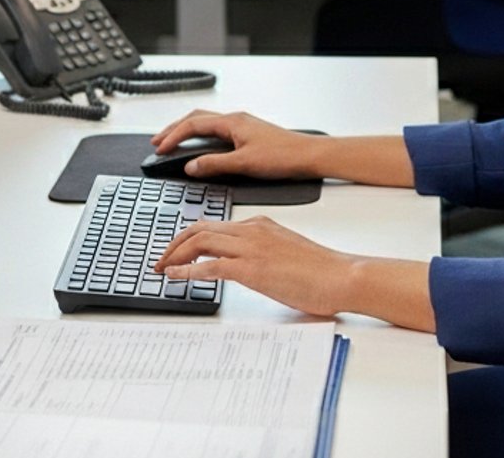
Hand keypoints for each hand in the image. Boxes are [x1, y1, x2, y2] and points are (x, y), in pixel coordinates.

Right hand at [151, 110, 318, 179]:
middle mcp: (236, 120)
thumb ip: (215, 164)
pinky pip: (217, 131)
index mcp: (232, 122)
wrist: (309, 156)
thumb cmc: (284, 156)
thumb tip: (191, 166)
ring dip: (187, 132)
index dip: (173, 136)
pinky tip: (201, 148)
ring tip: (173, 143)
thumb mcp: (244, 164)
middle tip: (158, 142)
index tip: (159, 148)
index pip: (193, 124)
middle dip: (174, 129)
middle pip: (196, 119)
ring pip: (207, 124)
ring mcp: (243, 126)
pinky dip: (202, 138)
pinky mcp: (249, 135)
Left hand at [155, 215, 356, 317]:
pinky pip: (210, 266)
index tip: (176, 251)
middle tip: (160, 260)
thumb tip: (245, 266)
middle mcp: (252, 230)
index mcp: (261, 225)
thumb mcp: (286, 252)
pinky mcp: (252, 269)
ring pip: (199, 242)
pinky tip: (175, 278)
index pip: (214, 225)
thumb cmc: (322, 270)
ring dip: (174, 256)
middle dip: (174, 244)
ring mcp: (251, 248)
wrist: (342, 275)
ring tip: (161, 270)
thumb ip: (264, 252)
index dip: (189, 237)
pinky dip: (187, 271)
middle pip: (199, 229)